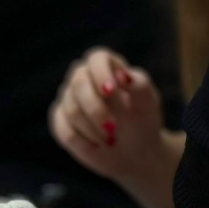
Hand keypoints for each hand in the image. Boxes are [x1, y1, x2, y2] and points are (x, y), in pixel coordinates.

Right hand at [49, 48, 177, 207]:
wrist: (135, 149)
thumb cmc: (143, 119)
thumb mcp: (148, 102)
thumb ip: (139, 85)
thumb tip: (124, 76)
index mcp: (107, 64)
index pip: (97, 58)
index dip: (101, 73)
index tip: (111, 91)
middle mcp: (83, 76)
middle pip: (78, 82)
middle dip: (96, 108)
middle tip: (113, 127)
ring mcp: (69, 97)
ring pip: (71, 109)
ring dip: (94, 129)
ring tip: (111, 138)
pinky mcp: (61, 120)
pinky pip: (65, 130)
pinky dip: (84, 142)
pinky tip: (98, 146)